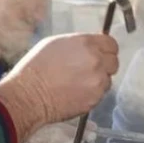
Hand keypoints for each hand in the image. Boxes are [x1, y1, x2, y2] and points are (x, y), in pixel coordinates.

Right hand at [0, 34, 118, 137]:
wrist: (29, 95)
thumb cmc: (36, 68)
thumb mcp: (55, 44)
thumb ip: (79, 44)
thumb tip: (91, 46)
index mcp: (86, 44)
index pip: (111, 44)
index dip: (107, 49)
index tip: (102, 54)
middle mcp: (96, 60)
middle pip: (114, 62)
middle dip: (104, 66)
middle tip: (89, 71)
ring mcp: (97, 81)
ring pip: (107, 80)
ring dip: (98, 81)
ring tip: (77, 84)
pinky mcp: (95, 98)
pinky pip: (100, 94)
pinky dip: (92, 94)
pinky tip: (75, 93)